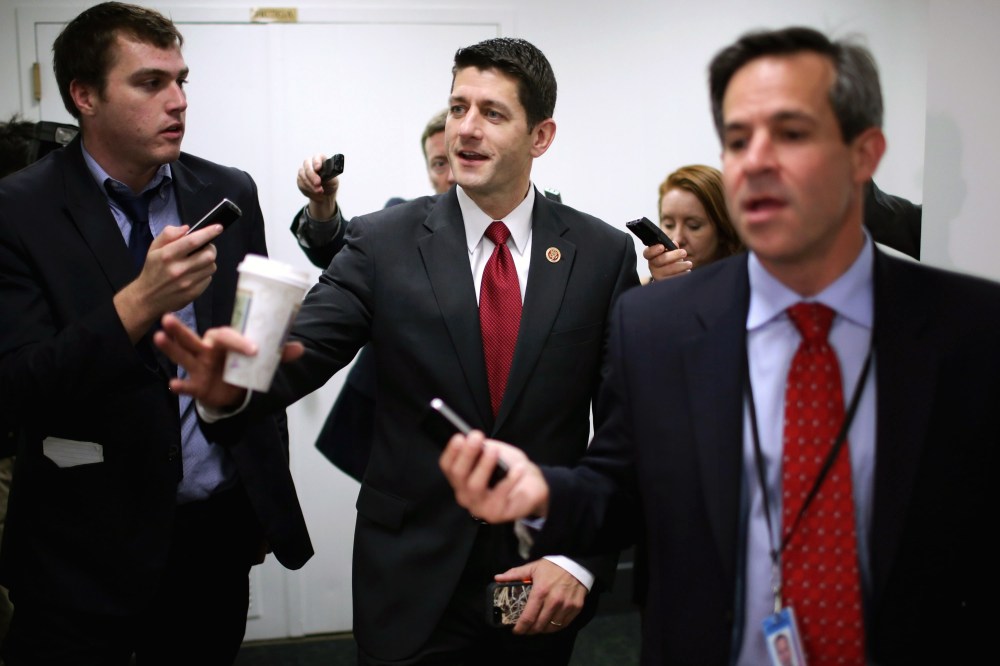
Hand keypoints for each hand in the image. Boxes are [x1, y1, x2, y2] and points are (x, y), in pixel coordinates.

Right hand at [113, 224, 222, 341]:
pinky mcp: (193, 293)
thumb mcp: (154, 248)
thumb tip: (186, 228)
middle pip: (209, 255)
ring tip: (198, 261)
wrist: (147, 298)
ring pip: (211, 267)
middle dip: (210, 248)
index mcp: (167, 255)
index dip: (208, 233)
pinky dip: (205, 273)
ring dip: (208, 261)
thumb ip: (169, 234)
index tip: (218, 227)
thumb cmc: (152, 270)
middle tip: (205, 247)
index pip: (193, 241)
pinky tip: (195, 273)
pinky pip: (208, 279)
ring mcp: (187, 283)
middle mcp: (178, 269)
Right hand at [152, 313, 303, 407]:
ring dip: (170, 347)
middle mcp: (206, 350)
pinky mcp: (197, 385)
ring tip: (158, 337)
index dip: (239, 341)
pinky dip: (180, 385)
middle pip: (191, 339)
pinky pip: (187, 385)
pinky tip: (173, 385)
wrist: (235, 390)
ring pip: (182, 355)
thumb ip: (278, 354)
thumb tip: (300, 348)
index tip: (254, 350)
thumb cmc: (242, 365)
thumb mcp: (260, 359)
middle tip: (167, 317)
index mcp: (223, 340)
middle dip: (179, 330)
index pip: (226, 335)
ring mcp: (198, 367)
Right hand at [297, 153, 339, 219]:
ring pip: (303, 175)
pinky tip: (314, 192)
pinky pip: (301, 183)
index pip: (317, 157)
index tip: (318, 168)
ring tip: (319, 191)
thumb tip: (325, 176)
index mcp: (321, 160)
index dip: (316, 161)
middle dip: (312, 175)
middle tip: (318, 183)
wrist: (325, 194)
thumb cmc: (330, 184)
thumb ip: (329, 177)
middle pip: (307, 164)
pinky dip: (308, 188)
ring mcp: (304, 171)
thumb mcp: (333, 181)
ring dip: (310, 184)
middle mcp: (311, 163)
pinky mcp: (300, 179)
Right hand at [439, 431, 548, 522]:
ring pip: (475, 486)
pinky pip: (500, 495)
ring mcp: (478, 506)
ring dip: (484, 466)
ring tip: (494, 451)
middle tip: (476, 437)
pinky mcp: (495, 513)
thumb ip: (484, 448)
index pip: (448, 466)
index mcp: (460, 478)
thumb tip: (476, 441)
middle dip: (467, 454)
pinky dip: (510, 480)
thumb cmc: (509, 468)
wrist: (531, 486)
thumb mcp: (495, 452)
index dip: (452, 451)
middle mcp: (465, 494)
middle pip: (458, 475)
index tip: (460, 437)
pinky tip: (518, 468)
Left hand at [497, 559, 586, 634]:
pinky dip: (555, 627)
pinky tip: (549, 624)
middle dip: (529, 630)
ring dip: (542, 630)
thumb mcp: (533, 567)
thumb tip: (497, 578)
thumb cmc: (553, 567)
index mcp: (540, 591)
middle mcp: (553, 601)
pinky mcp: (576, 608)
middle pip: (539, 625)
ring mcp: (566, 606)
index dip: (520, 628)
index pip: (528, 617)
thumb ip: (515, 574)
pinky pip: (563, 624)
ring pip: (551, 628)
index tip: (515, 631)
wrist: (577, 564)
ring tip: (536, 627)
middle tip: (525, 629)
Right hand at [643, 244, 691, 280]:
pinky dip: (682, 274)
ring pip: (668, 270)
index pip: (647, 253)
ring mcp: (657, 276)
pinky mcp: (664, 283)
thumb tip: (674, 244)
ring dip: (680, 266)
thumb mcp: (670, 253)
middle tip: (684, 252)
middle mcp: (652, 267)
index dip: (653, 250)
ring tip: (689, 264)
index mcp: (652, 257)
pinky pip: (674, 279)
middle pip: (659, 260)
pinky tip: (687, 271)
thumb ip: (671, 247)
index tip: (662, 247)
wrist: (670, 277)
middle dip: (673, 255)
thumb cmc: (670, 261)